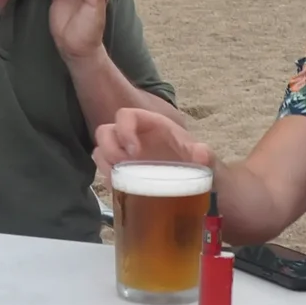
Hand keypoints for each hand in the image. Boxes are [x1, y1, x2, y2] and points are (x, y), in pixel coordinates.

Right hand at [93, 107, 214, 177]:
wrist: (194, 181)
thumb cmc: (195, 162)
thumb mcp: (203, 157)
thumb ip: (204, 154)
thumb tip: (202, 154)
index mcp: (150, 124)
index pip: (126, 116)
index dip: (124, 129)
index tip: (134, 152)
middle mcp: (133, 135)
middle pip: (106, 132)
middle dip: (109, 148)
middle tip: (122, 167)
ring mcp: (124, 152)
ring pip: (100, 150)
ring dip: (105, 164)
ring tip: (118, 179)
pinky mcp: (121, 170)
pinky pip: (104, 168)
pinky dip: (106, 176)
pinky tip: (119, 188)